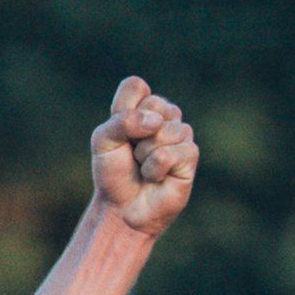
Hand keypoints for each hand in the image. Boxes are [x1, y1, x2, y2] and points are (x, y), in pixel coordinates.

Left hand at [92, 79, 196, 237]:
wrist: (122, 208)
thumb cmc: (113, 173)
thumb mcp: (103, 142)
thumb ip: (121, 121)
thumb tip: (155, 122)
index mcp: (144, 107)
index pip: (136, 86)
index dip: (122, 110)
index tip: (119, 134)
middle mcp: (165, 116)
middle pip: (152, 106)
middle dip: (134, 135)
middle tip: (132, 154)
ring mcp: (181, 134)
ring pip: (163, 131)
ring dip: (144, 155)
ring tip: (144, 168)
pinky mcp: (190, 155)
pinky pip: (170, 153)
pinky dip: (154, 169)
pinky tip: (155, 178)